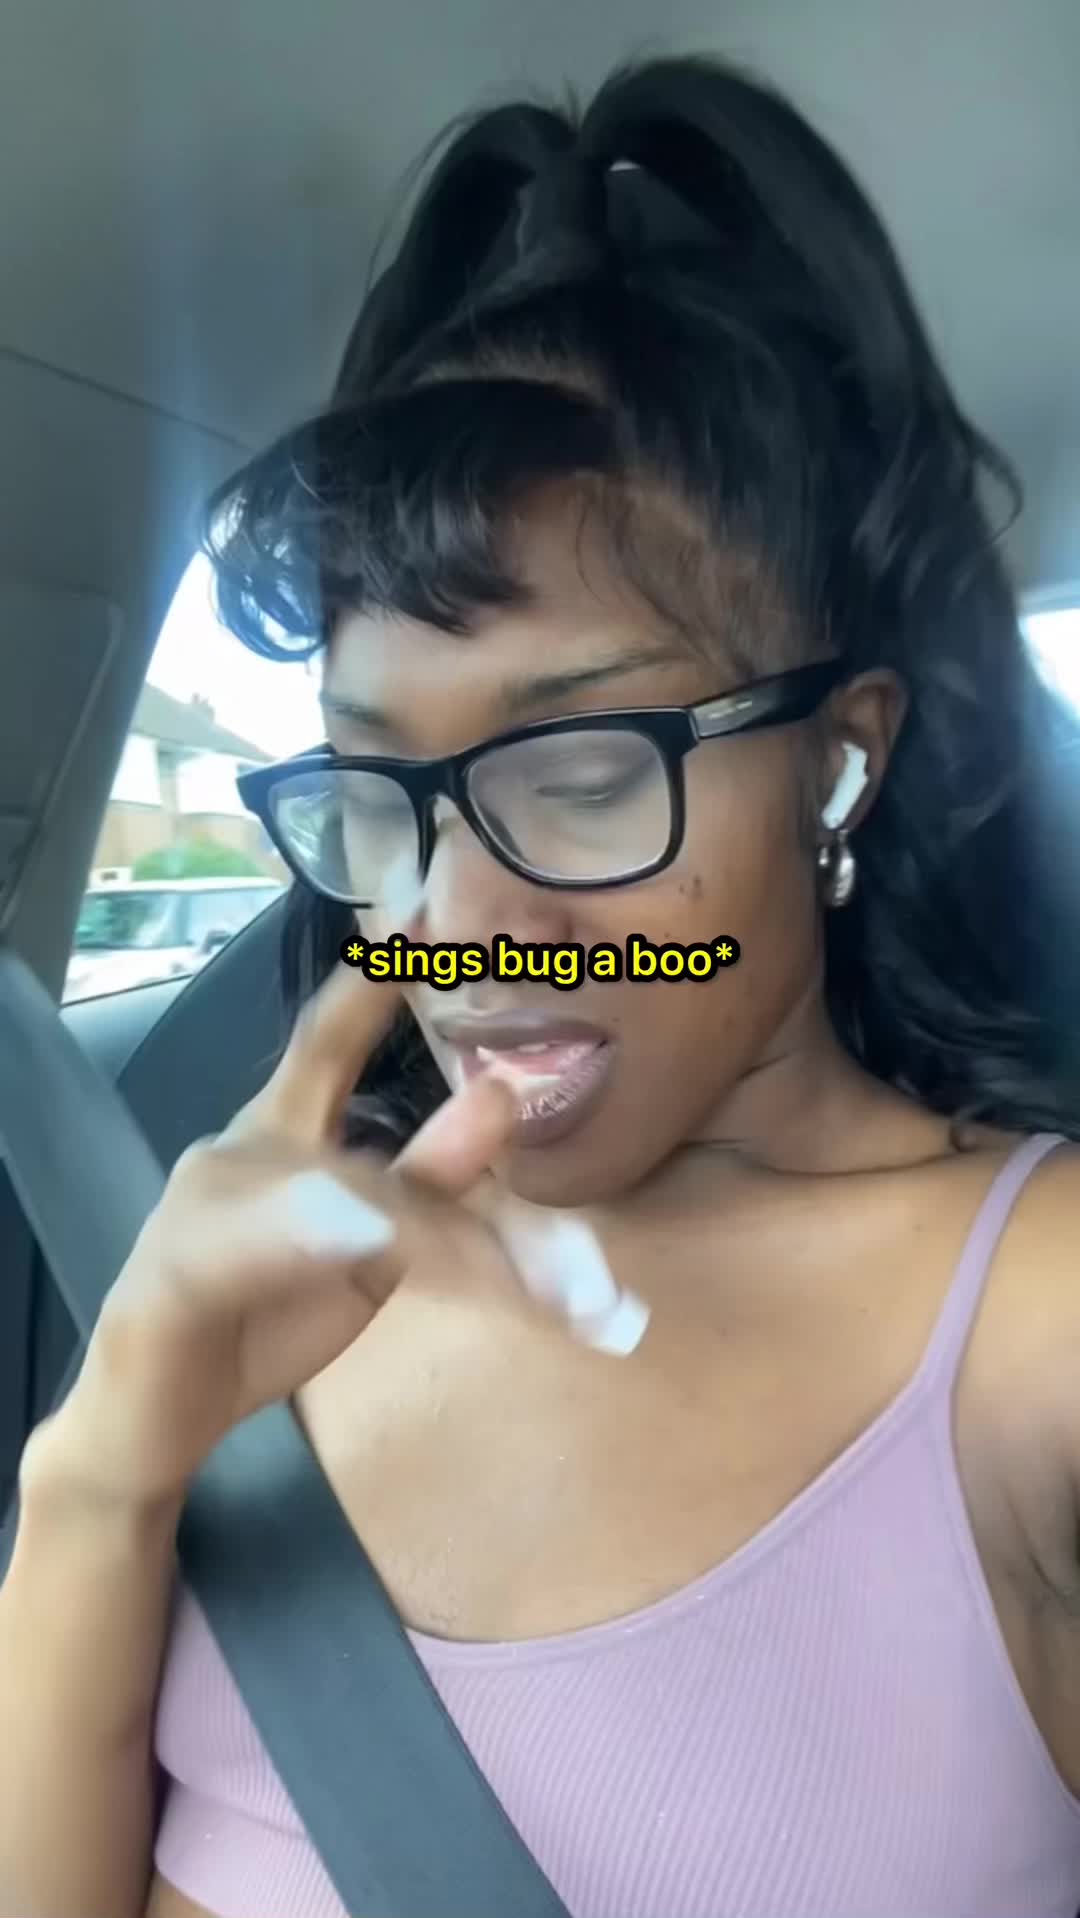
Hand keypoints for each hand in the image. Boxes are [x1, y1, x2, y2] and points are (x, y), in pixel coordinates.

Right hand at [49, 963, 517, 1503]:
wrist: (147, 1421)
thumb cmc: (259, 1315)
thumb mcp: (366, 1251)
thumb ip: (431, 1184)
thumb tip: (502, 1099)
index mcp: (281, 1131)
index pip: (331, 1039)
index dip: (375, 980)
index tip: (425, 918)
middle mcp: (240, 1151)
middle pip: (363, 1140)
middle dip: (455, 1155)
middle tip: (528, 1131)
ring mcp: (200, 1207)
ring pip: (334, 1202)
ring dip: (435, 1227)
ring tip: (521, 1235)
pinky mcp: (172, 1278)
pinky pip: (257, 1253)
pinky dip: (315, 1237)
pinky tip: (369, 1234)